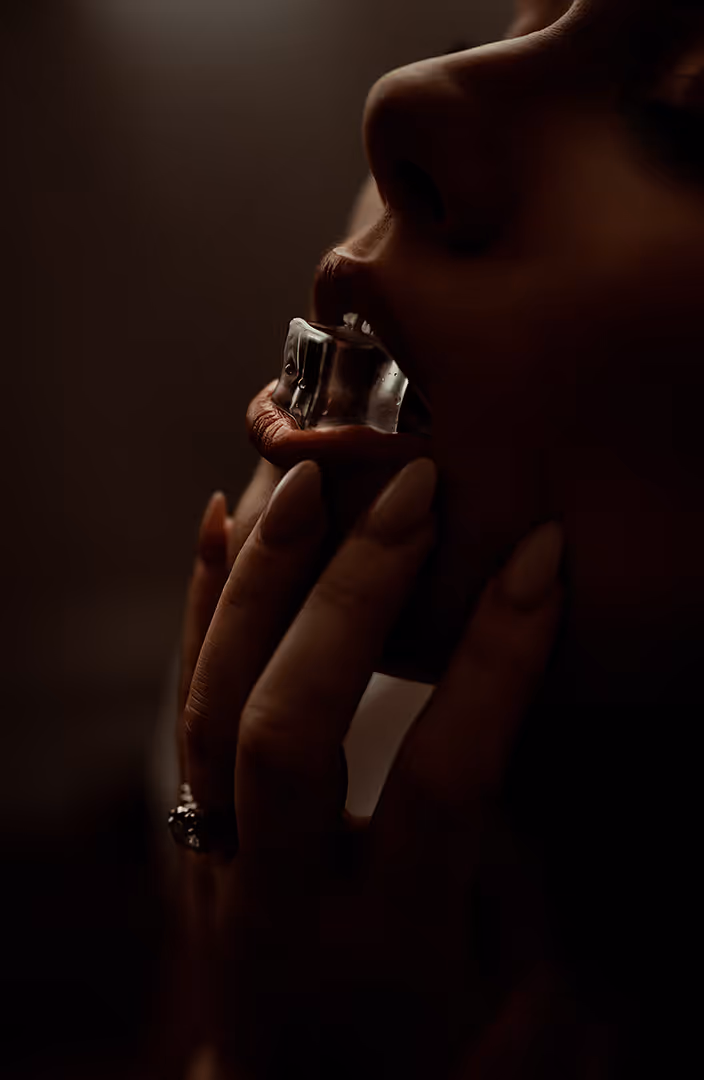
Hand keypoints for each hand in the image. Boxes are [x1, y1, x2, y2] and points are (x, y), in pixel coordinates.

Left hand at [175, 458, 592, 1078]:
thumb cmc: (412, 1043)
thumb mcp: (489, 988)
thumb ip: (507, 861)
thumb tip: (507, 704)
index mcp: (386, 943)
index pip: (440, 782)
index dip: (496, 663)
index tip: (538, 560)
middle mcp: (279, 892)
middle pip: (289, 727)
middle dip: (351, 598)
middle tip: (412, 494)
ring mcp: (214, 855)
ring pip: (212, 702)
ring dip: (263, 582)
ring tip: (311, 479)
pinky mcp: (184, 825)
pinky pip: (178, 704)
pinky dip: (199, 606)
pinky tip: (223, 522)